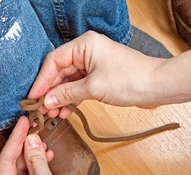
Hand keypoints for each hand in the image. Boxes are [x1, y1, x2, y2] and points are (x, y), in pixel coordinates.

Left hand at [0, 116, 87, 174]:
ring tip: (42, 141)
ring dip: (33, 154)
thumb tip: (31, 139)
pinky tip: (47, 155)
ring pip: (24, 167)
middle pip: (13, 162)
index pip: (5, 158)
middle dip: (25, 145)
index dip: (15, 138)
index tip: (22, 122)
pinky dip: (39, 164)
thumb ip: (36, 158)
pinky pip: (32, 174)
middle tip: (33, 128)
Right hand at [28, 31, 163, 118]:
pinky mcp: (98, 77)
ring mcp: (92, 65)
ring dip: (60, 97)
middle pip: (59, 72)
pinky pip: (78, 87)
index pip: (54, 61)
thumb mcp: (94, 87)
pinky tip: (65, 111)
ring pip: (68, 81)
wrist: (156, 87)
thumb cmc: (131, 79)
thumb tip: (47, 100)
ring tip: (53, 113)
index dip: (42, 80)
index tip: (34, 97)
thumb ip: (67, 93)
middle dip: (51, 91)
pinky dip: (71, 99)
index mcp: (84, 45)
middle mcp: (86, 52)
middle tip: (42, 109)